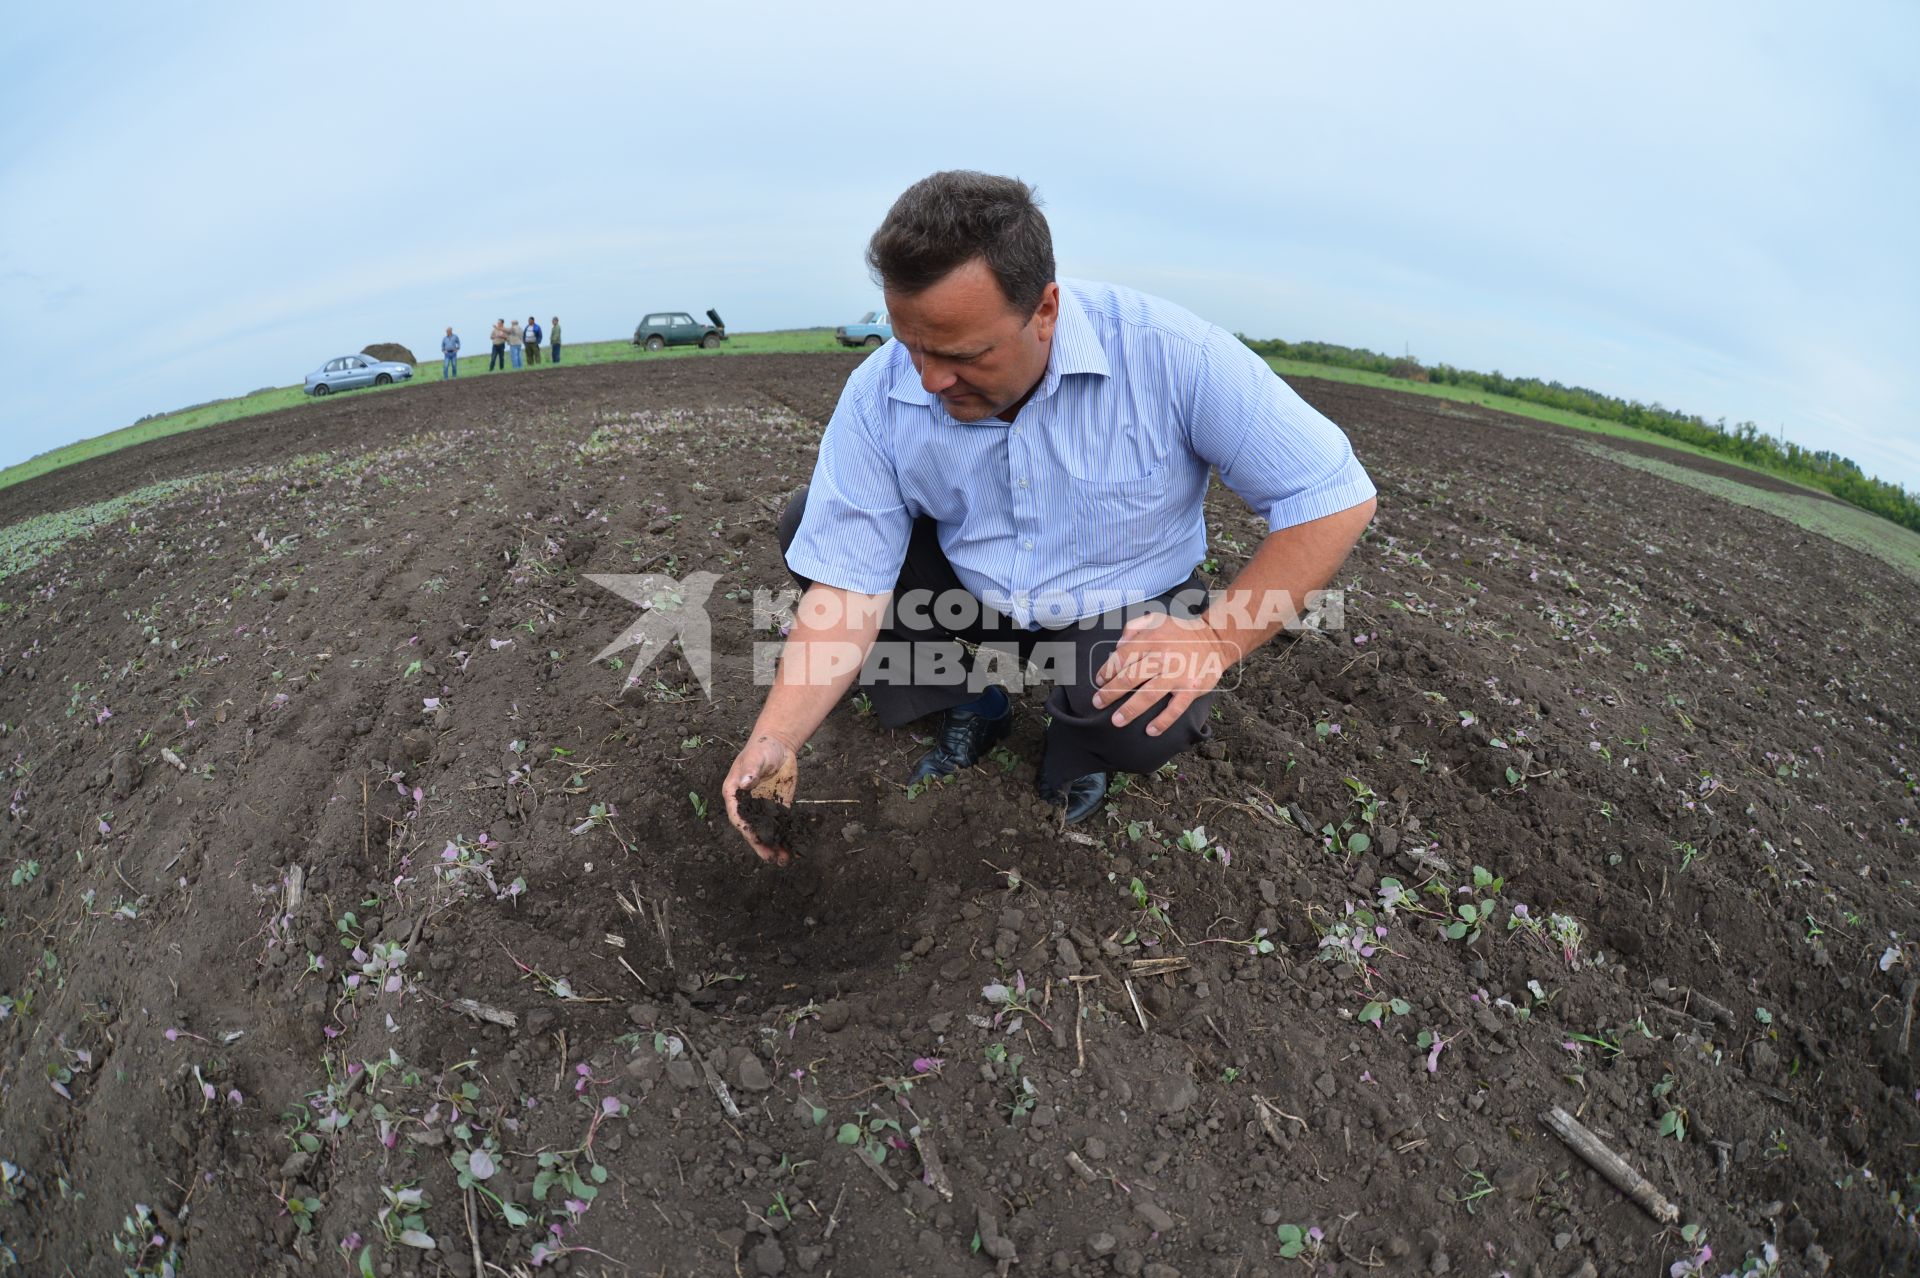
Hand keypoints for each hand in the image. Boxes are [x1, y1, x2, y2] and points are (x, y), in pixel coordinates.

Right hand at [723, 732, 798, 864]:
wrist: (778, 744)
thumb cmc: (762, 748)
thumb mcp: (756, 757)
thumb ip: (750, 769)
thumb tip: (745, 782)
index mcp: (734, 793)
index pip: (738, 816)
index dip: (746, 829)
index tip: (755, 840)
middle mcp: (747, 804)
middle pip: (752, 828)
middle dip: (761, 844)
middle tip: (771, 858)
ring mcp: (762, 807)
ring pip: (767, 830)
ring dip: (775, 845)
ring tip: (784, 860)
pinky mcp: (778, 806)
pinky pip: (781, 824)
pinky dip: (786, 836)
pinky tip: (794, 847)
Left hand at [1091, 612, 1235, 736]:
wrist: (1216, 639)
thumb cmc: (1180, 632)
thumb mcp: (1155, 619)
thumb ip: (1132, 628)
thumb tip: (1116, 647)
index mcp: (1151, 640)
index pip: (1121, 658)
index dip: (1106, 672)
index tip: (1099, 682)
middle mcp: (1162, 657)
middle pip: (1130, 678)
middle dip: (1110, 693)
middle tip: (1097, 704)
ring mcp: (1177, 675)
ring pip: (1148, 696)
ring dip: (1130, 710)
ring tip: (1116, 722)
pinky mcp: (1191, 689)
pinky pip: (1175, 709)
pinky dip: (1163, 722)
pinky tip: (1150, 731)